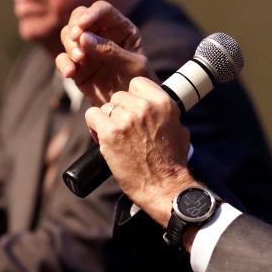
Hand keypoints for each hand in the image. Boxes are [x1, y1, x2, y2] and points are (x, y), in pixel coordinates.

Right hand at [55, 1, 153, 105]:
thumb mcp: (134, 65)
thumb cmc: (142, 83)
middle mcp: (101, 34)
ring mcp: (87, 50)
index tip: (82, 25)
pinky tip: (70, 73)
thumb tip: (84, 37)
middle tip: (76, 40)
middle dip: (75, 27)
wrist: (134, 110)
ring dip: (69, 45)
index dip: (91, 13)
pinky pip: (63, 59)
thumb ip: (111, 51)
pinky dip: (63, 63)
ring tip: (79, 59)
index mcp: (120, 28)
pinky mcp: (77, 67)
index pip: (103, 10)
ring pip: (68, 36)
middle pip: (79, 18)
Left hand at [84, 76, 197, 225]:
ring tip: (115, 138)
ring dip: (107, 121)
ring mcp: (126, 119)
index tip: (133, 109)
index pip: (137, 84)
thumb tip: (158, 108)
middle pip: (118, 96)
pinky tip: (102, 138)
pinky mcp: (110, 133)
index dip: (132, 97)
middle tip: (124, 130)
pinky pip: (92, 116)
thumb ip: (166, 114)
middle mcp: (144, 107)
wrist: (164, 187)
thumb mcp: (179, 130)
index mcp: (163, 103)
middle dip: (119, 111)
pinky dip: (94, 127)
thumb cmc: (172, 162)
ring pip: (105, 107)